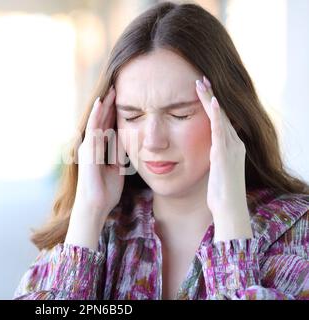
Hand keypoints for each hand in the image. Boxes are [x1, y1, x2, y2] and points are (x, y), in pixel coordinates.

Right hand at [74, 86, 124, 220]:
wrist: (95, 206)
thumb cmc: (105, 190)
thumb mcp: (117, 167)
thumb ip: (119, 153)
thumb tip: (128, 140)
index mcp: (99, 149)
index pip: (107, 126)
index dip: (115, 113)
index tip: (126, 99)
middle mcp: (91, 144)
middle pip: (102, 120)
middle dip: (110, 104)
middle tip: (119, 87)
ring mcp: (87, 146)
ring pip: (97, 120)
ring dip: (104, 105)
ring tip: (113, 90)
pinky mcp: (87, 149)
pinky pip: (93, 128)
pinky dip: (97, 114)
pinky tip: (102, 102)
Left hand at [196, 76, 252, 241]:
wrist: (228, 209)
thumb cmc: (219, 193)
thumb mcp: (215, 171)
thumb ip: (212, 158)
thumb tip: (202, 152)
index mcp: (230, 147)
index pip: (219, 119)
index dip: (210, 103)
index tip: (200, 89)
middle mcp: (233, 143)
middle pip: (220, 113)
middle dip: (210, 95)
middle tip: (201, 77)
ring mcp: (231, 148)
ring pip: (220, 117)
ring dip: (210, 98)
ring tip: (201, 82)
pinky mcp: (224, 154)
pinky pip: (220, 130)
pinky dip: (216, 115)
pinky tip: (211, 101)